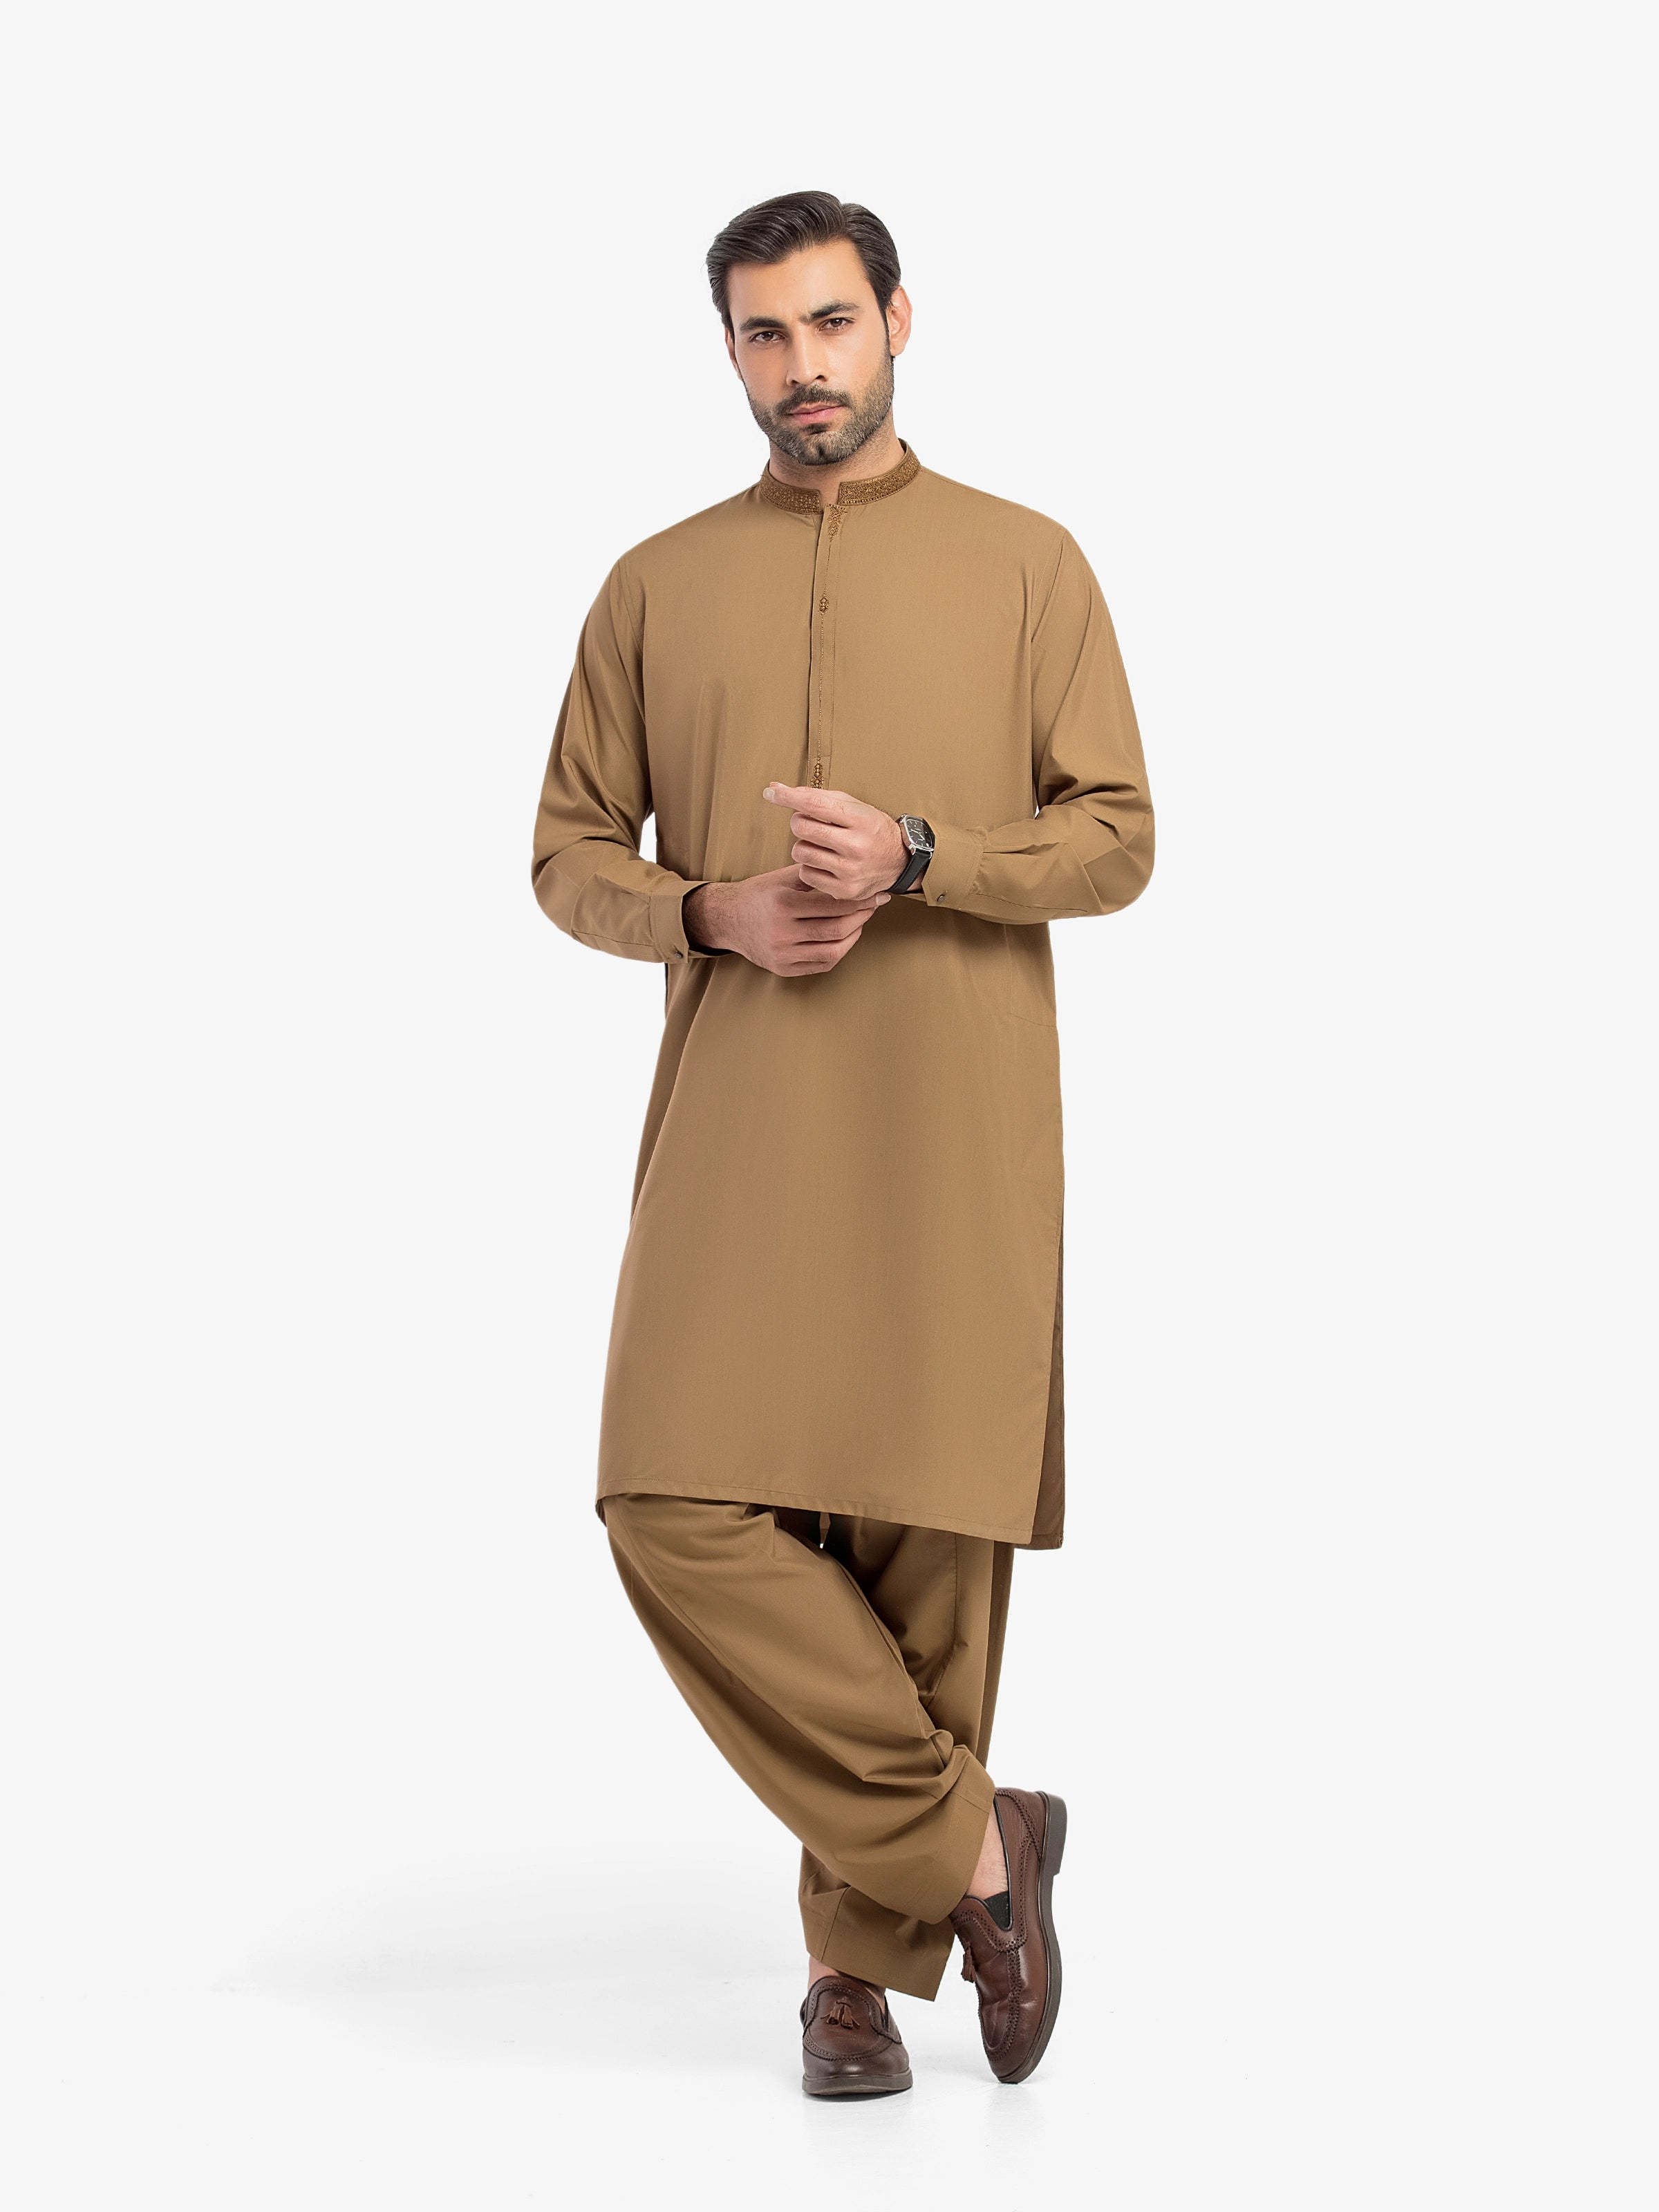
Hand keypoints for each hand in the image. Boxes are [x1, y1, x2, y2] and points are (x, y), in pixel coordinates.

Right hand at [684, 868, 888, 976]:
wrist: (728, 919)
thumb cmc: (760, 894)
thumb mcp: (782, 878)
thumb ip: (813, 875)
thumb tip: (851, 870)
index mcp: (783, 904)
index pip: (833, 905)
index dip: (859, 900)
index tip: (876, 894)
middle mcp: (781, 932)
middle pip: (836, 929)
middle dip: (861, 917)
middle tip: (873, 906)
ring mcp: (782, 954)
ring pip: (832, 950)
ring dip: (853, 936)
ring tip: (860, 921)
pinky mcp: (783, 968)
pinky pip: (821, 964)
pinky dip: (838, 951)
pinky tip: (844, 937)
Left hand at [763, 781, 906, 901]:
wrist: (899, 862)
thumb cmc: (870, 829)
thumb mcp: (852, 807)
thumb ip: (816, 797)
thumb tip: (775, 790)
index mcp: (861, 819)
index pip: (815, 804)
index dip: (788, 797)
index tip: (771, 794)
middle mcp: (857, 846)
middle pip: (802, 828)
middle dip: (799, 823)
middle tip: (810, 825)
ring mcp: (850, 871)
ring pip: (800, 852)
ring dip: (804, 846)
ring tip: (820, 846)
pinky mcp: (844, 891)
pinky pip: (806, 874)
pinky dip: (810, 867)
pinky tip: (825, 863)